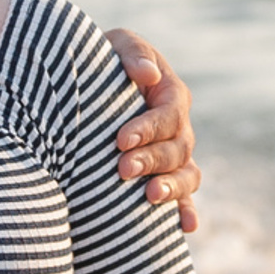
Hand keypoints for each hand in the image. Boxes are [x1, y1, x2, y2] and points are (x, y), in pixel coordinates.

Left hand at [103, 28, 200, 233]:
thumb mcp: (114, 45)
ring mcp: (174, 155)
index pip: (168, 114)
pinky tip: (185, 228)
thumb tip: (148, 76)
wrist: (87, 87)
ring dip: (172, 188)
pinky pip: (184, 197)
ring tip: (150, 197)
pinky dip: (186, 211)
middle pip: (177, 148)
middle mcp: (178, 127)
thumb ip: (132, 53)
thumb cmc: (101, 62)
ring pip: (187, 175)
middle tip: (122, 169)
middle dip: (152, 160)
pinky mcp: (164, 177)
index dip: (148, 128)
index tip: (120, 140)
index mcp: (170, 94)